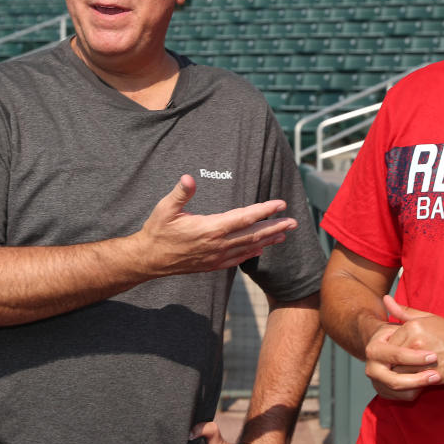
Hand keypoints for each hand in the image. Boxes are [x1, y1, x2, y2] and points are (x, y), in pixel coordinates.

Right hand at [137, 175, 296, 276]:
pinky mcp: (213, 265)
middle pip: (253, 235)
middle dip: (275, 227)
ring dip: (268, 240)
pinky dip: (252, 253)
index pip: (244, 218)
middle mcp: (217, 245)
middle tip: (293, 222)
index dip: (264, 210)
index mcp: (210, 228)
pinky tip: (261, 249)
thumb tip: (189, 178)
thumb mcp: (165, 209)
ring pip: (249, 248)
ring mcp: (216, 257)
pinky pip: (238, 259)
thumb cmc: (157, 231)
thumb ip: (180, 193)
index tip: (280, 204)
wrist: (149, 259)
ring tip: (285, 234)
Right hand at [363, 318, 439, 401]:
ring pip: (397, 389)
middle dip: (416, 377)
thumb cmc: (407, 335)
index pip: (396, 355)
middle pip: (394, 377)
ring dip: (417, 386)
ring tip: (436, 379)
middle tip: (436, 373)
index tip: (433, 356)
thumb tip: (386, 297)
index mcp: (375, 348)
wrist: (395, 354)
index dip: (415, 356)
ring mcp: (377, 380)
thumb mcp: (408, 325)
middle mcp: (371, 366)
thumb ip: (401, 313)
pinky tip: (426, 388)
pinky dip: (412, 394)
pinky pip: (398, 397)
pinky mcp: (383, 392)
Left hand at [384, 295, 443, 385]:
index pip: (388, 342)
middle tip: (399, 365)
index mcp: (413, 326)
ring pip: (398, 371)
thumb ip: (404, 311)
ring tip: (408, 372)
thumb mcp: (428, 318)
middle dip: (393, 362)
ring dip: (400, 374)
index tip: (397, 353)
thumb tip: (385, 298)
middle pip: (391, 357)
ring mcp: (423, 359)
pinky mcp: (430, 375)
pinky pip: (411, 382)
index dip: (391, 350)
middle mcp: (416, 341)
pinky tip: (417, 379)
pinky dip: (410, 383)